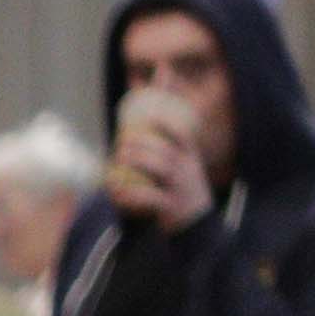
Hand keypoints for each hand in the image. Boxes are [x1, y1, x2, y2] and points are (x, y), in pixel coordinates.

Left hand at [109, 98, 215, 232]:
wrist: (198, 225)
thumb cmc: (182, 186)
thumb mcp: (183, 161)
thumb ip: (169, 135)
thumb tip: (160, 90)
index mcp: (189, 155)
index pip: (183, 133)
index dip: (167, 121)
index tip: (148, 115)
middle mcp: (187, 169)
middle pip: (167, 149)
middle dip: (143, 143)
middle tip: (122, 141)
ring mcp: (180, 188)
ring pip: (162, 168)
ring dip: (139, 160)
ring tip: (120, 156)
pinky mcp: (171, 207)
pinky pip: (151, 198)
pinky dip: (133, 194)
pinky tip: (117, 190)